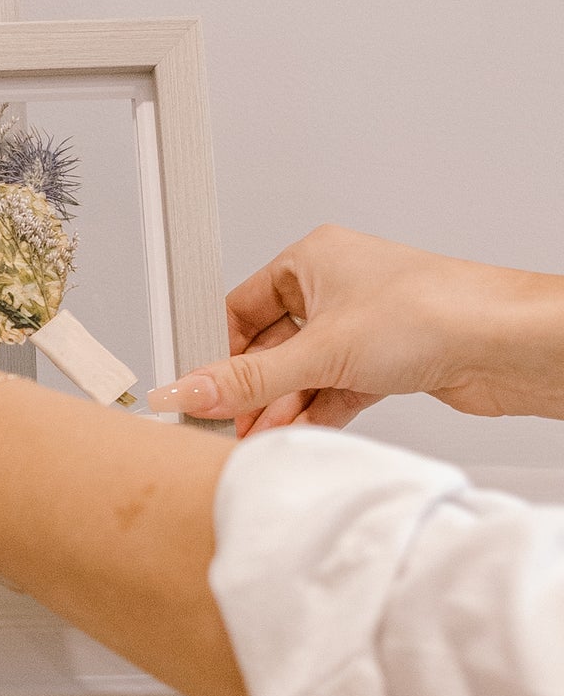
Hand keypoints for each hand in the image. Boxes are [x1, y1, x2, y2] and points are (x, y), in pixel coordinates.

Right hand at [147, 223, 563, 434]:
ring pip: (304, 372)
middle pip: (273, 345)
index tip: (200, 387)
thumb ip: (248, 378)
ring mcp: (365, 326)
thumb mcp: (320, 349)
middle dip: (254, 389)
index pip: (242, 305)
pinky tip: (298, 434)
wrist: (506, 343)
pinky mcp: (389, 361)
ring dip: (284, 407)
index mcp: (315, 258)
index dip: (219, 349)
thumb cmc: (434, 310)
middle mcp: (339, 288)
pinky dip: (316, 412)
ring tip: (261, 438)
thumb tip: (190, 388)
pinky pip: (335, 389)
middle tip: (228, 423)